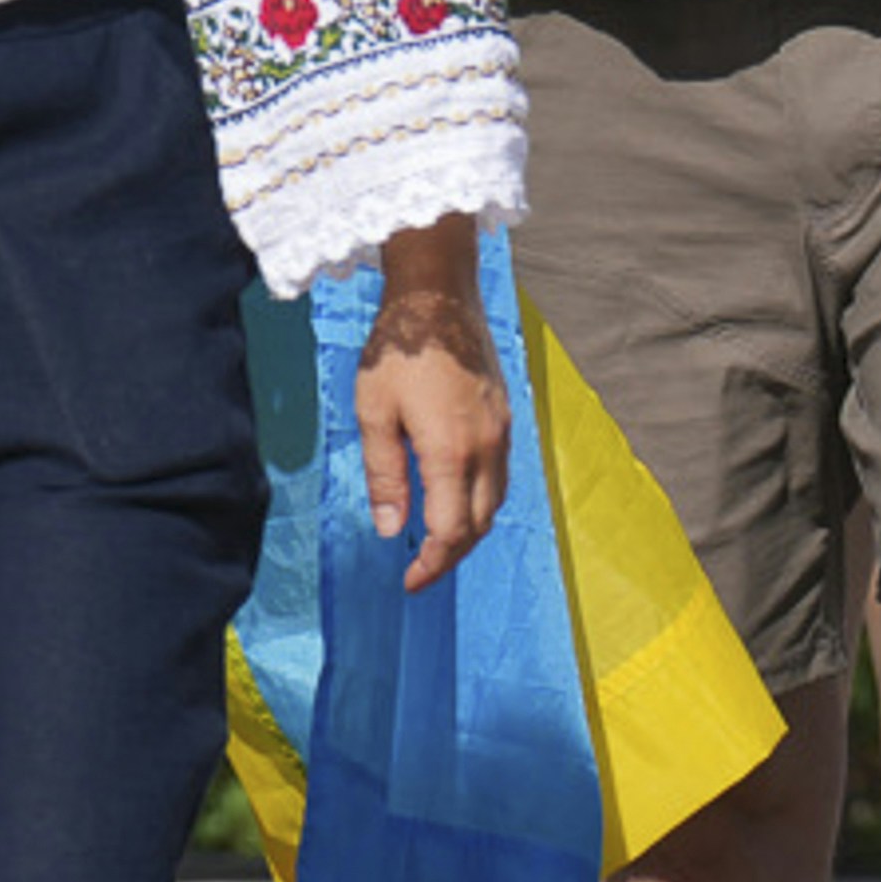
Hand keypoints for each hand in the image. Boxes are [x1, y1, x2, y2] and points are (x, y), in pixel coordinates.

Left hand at [350, 254, 508, 578]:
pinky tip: (458, 499)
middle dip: (452, 554)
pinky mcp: (506, 419)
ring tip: (438, 542)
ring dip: (471, 530)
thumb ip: (384, 475)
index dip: (431, 563)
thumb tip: (393, 530)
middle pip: (480, 524)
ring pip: (496, 502)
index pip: (451, 530)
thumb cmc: (398, 352)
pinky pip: (500, 476)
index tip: (410, 582)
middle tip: (421, 570)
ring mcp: (503, 433)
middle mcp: (488, 449)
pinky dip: (482, 500)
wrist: (439, 299)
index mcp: (452, 452)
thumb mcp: (374, 413)